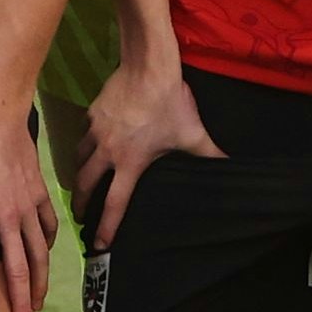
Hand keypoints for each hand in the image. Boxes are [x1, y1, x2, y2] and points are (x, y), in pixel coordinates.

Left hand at [0, 103, 55, 311]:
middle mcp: (6, 218)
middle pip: (18, 268)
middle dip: (22, 301)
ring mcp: (26, 207)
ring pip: (39, 252)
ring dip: (39, 280)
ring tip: (38, 303)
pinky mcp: (39, 195)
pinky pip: (47, 227)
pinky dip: (47, 246)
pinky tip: (45, 259)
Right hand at [72, 52, 223, 247]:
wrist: (147, 67)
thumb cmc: (170, 102)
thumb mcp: (192, 133)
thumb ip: (210, 154)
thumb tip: (232, 166)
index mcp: (129, 163)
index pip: (114, 204)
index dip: (106, 227)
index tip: (97, 244)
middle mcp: (107, 151)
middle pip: (85, 185)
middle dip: (81, 204)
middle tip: (80, 216)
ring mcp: (95, 131)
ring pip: (78, 160)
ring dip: (79, 174)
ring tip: (81, 183)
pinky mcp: (91, 113)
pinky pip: (82, 135)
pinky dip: (83, 145)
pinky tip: (89, 145)